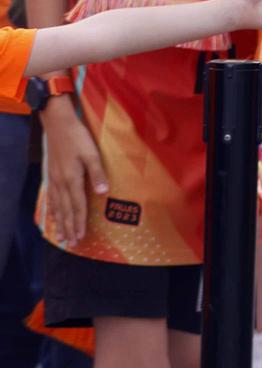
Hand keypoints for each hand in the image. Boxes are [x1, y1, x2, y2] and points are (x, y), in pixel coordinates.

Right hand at [40, 97, 104, 249]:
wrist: (58, 124)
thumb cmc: (78, 138)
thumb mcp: (92, 153)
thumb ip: (97, 173)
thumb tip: (103, 192)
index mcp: (72, 179)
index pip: (78, 206)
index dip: (79, 222)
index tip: (81, 236)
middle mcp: (61, 182)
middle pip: (66, 210)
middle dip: (69, 227)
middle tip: (72, 243)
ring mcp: (54, 179)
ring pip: (57, 206)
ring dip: (60, 222)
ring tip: (61, 236)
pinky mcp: (51, 174)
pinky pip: (51, 197)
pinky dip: (52, 209)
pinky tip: (53, 215)